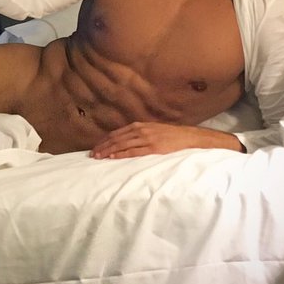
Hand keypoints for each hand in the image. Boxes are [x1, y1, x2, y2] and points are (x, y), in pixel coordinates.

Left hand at [90, 121, 244, 158]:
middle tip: (91, 154)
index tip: (95, 147)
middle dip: (103, 146)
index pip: (117, 133)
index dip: (105, 140)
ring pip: (122, 144)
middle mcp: (141, 130)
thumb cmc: (173, 137)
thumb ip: (141, 135)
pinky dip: (121, 153)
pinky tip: (112, 157)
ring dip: (108, 150)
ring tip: (98, 157)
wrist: (191, 137)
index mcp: (140, 126)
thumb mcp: (154, 132)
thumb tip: (127, 142)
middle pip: (116, 138)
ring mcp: (147, 138)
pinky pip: (133, 151)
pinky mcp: (153, 147)